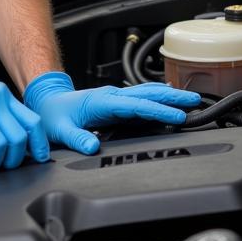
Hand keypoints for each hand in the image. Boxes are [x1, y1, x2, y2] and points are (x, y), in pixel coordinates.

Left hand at [23, 72, 202, 154]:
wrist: (45, 102)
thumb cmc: (52, 115)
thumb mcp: (60, 130)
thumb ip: (77, 139)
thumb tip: (92, 147)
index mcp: (101, 101)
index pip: (135, 106)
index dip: (157, 111)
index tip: (177, 116)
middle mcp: (111, 96)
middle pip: (147, 94)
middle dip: (172, 97)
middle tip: (195, 100)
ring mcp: (114, 98)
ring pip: (146, 93)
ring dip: (168, 95)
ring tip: (190, 99)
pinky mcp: (115, 103)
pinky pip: (140, 98)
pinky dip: (157, 97)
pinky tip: (167, 99)